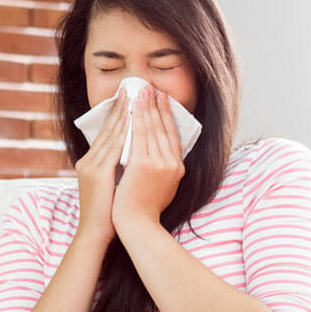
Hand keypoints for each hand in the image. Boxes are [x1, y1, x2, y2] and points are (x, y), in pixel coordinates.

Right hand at [73, 86, 128, 245]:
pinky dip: (125, 131)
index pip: (107, 133)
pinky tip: (135, 119)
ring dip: (125, 113)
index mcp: (91, 162)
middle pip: (108, 128)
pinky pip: (114, 146)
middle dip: (123, 107)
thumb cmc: (106, 213)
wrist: (95, 233)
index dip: (120, 114)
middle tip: (135, 87)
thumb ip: (117, 168)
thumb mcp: (109, 186)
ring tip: (136, 95)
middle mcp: (88, 160)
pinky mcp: (97, 172)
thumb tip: (133, 155)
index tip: (131, 98)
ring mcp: (91, 165)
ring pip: (112, 133)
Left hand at [112, 85, 184, 227]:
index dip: (167, 116)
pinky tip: (133, 106)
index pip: (173, 135)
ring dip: (147, 106)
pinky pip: (140, 135)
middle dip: (158, 106)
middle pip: (164, 128)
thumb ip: (161, 169)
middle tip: (152, 87)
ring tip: (142, 90)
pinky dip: (137, 118)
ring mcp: (160, 163)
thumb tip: (156, 154)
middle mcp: (172, 163)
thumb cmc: (143, 209)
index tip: (162, 100)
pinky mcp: (145, 164)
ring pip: (153, 128)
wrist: (136, 224)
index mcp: (177, 168)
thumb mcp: (160, 187)